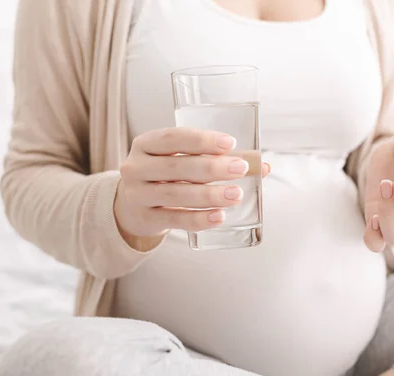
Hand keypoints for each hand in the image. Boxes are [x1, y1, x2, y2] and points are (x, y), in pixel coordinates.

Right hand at [114, 127, 269, 247]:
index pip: (173, 137)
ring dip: (209, 195)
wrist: (131, 206)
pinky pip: (176, 219)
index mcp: (146, 144)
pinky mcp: (146, 219)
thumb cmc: (166, 176)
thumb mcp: (180, 160)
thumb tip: (262, 165)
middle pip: (177, 166)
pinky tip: (219, 216)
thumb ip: (217, 159)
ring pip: (177, 194)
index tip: (230, 143)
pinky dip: (199, 219)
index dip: (202, 140)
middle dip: (212, 167)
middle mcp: (137, 167)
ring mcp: (138, 194)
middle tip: (240, 168)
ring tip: (235, 194)